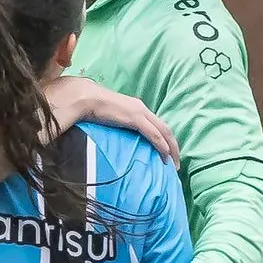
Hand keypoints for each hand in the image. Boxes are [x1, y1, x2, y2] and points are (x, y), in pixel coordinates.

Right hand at [42, 76, 178, 162]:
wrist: (86, 98)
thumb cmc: (94, 108)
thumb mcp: (112, 118)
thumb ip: (120, 124)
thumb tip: (120, 137)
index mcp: (138, 109)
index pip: (158, 125)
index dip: (166, 140)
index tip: (168, 155)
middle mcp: (143, 109)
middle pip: (166, 129)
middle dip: (174, 147)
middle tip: (176, 163)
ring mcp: (140, 113)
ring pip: (164, 132)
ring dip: (171, 149)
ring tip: (173, 164)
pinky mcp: (135, 118)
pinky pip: (153, 134)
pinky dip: (161, 145)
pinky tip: (165, 155)